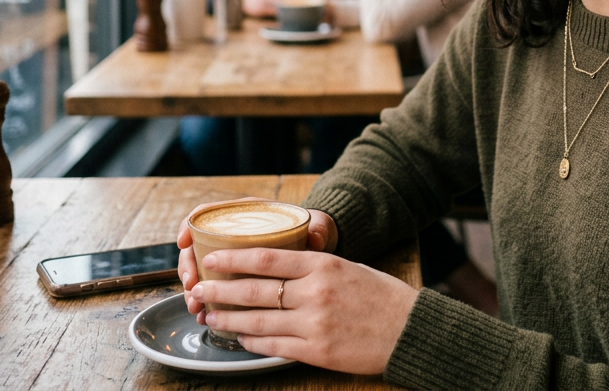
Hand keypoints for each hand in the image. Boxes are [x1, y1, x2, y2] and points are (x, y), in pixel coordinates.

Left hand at [177, 214, 416, 375]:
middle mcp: (315, 292)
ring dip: (229, 318)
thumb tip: (277, 269)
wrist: (409, 330)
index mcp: (323, 265)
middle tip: (199, 289)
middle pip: (255, 289)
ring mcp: (315, 323)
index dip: (234, 258)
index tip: (212, 257)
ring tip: (211, 315)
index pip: (267, 258)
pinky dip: (252, 341)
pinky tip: (240, 337)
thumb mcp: (348, 268)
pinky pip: (274, 345)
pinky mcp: (317, 351)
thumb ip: (314, 268)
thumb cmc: (381, 296)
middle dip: (221, 289)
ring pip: (258, 320)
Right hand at [178, 209, 337, 301]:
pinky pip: (214, 288)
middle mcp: (235, 234)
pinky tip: (204, 316)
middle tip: (192, 287)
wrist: (319, 248)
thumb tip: (315, 239)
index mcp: (248, 214)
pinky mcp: (236, 278)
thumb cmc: (314, 232)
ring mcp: (233, 257)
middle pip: (199, 245)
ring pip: (202, 269)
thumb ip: (318, 230)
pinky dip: (206, 302)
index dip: (191, 225)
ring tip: (195, 307)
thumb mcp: (317, 226)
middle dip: (188, 267)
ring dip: (194, 289)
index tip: (183, 242)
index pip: (210, 213)